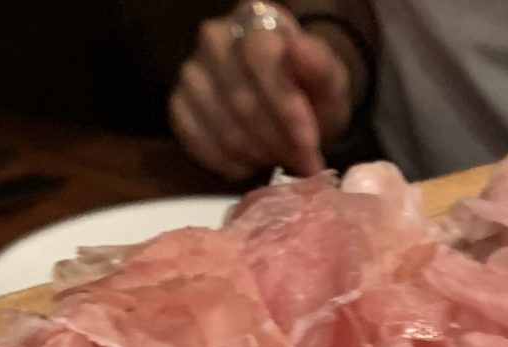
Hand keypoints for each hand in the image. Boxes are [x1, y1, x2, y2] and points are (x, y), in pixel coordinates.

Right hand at [169, 6, 356, 179]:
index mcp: (254, 20)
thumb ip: (319, 65)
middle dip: (276, 140)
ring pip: (221, 126)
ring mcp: (192, 72)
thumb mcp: (329, 81)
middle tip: (300, 160)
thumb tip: (296, 48)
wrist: (289, 109)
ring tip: (278, 159)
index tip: (308, 141)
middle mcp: (215, 38)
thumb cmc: (310, 92)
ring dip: (256, 154)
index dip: (286, 105)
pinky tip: (250, 164)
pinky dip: (229, 164)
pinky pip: (197, 143)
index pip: (260, 56)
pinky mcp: (178, 105)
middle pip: (240, 98)